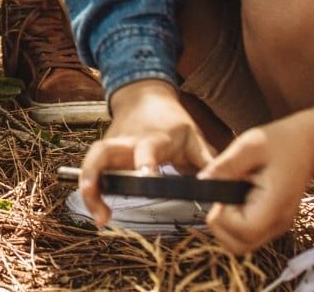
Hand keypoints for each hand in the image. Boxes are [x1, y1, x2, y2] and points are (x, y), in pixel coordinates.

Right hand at [77, 80, 213, 226]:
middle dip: (97, 178)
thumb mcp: (194, 137)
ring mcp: (112, 145)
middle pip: (102, 154)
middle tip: (103, 211)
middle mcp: (126, 141)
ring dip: (89, 187)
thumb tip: (225, 186)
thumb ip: (207, 161)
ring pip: (92, 161)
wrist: (144, 96)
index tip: (147, 178)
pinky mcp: (104, 152)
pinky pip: (91, 168)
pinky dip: (90, 188)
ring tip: (99, 216)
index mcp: (153, 138)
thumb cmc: (172, 121)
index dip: (145, 163)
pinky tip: (98, 209)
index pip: (146, 149)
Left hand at [201, 116, 313, 252]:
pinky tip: (236, 199)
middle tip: (222, 195)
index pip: (243, 230)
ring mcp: (276, 226)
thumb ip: (226, 165)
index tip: (221, 192)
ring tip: (229, 195)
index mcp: (275, 204)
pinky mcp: (272, 223)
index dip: (223, 216)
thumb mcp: (250, 145)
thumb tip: (202, 181)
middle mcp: (278, 222)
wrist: (306, 145)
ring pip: (241, 244)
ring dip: (226, 225)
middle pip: (239, 245)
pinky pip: (248, 235)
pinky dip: (234, 223)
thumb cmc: (280, 142)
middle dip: (220, 224)